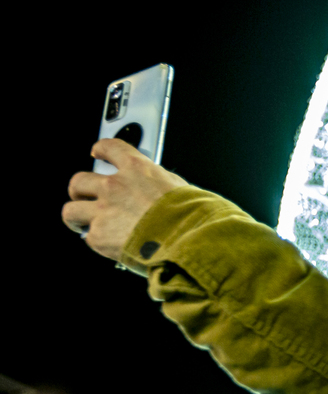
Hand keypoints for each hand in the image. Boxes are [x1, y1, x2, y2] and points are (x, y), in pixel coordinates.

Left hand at [63, 139, 187, 260]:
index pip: (110, 148)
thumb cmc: (192, 217)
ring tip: (82, 224)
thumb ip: (160, 186)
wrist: (188, 241)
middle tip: (85, 198)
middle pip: (79, 180)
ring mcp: (103, 211)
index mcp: (137, 169)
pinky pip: (89, 238)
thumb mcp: (179, 188)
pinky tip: (108, 245)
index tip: (98, 153)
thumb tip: (159, 193)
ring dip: (76, 217)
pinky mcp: (99, 237)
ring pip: (70, 210)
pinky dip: (97, 241)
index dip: (100, 150)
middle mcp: (115, 187)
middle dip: (80, 190)